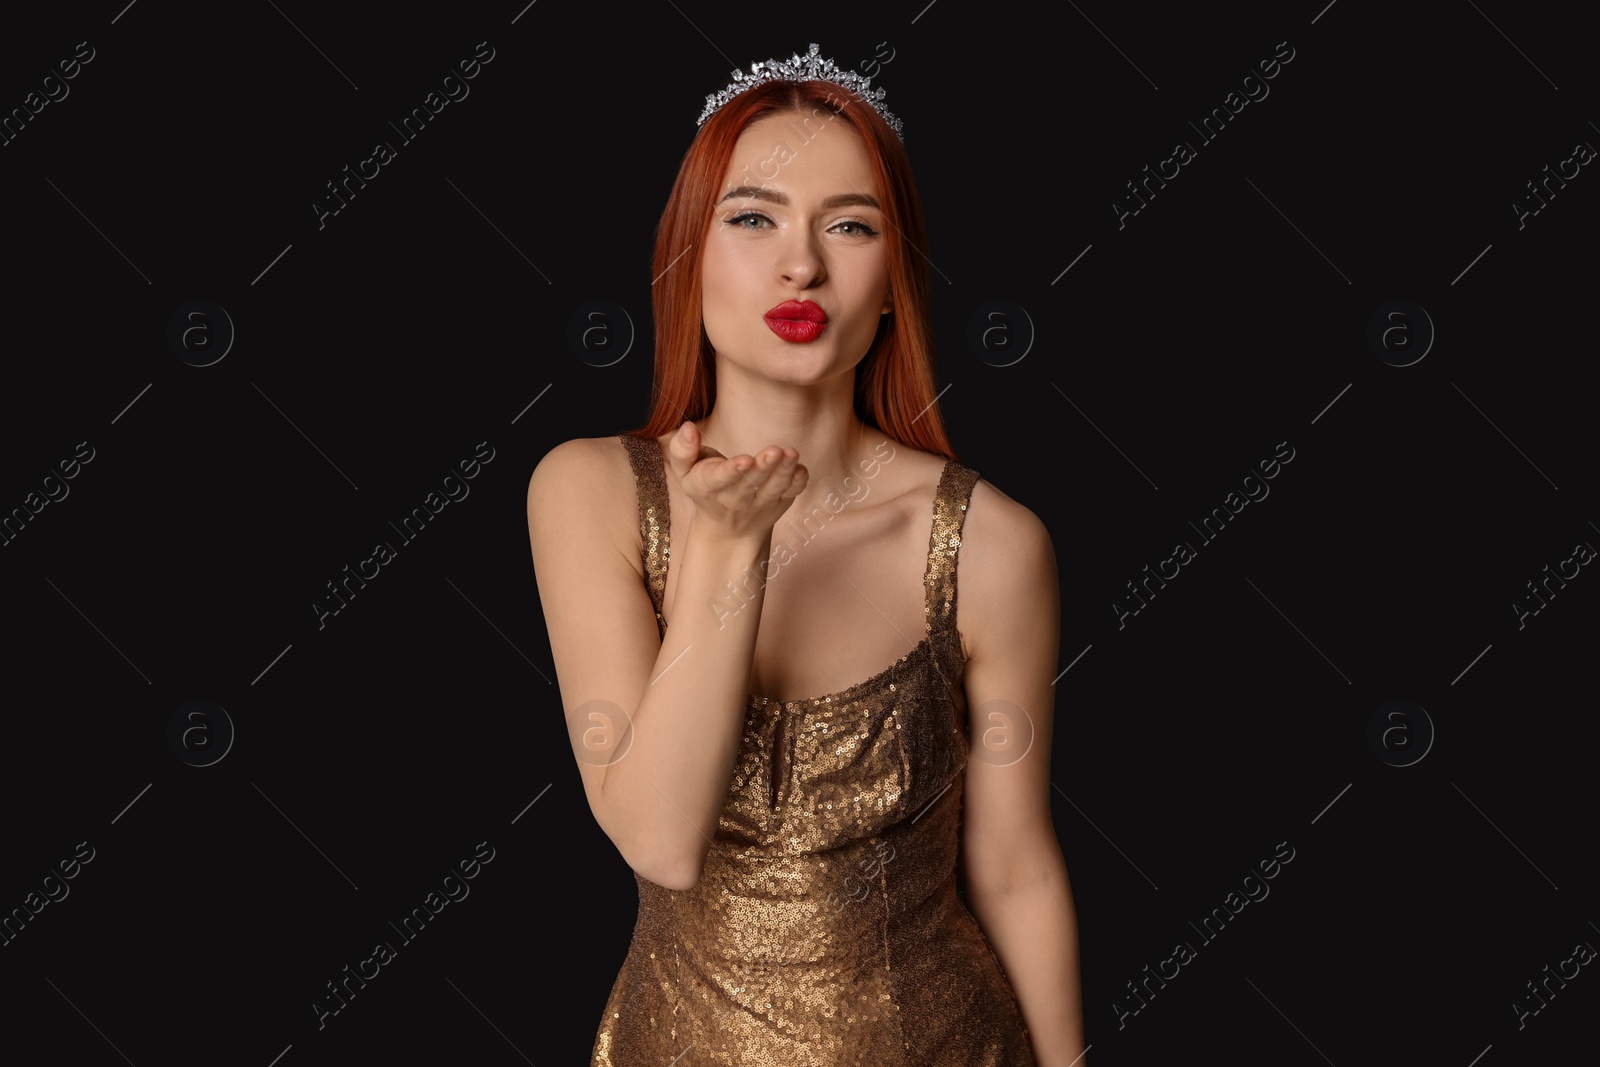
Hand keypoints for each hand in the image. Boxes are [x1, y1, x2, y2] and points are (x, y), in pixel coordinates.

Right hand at [666, 421, 806, 540]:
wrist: (727, 528)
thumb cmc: (704, 487)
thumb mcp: (685, 471)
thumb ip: (682, 450)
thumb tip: (688, 427)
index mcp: (708, 488)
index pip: (719, 480)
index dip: (731, 471)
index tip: (744, 460)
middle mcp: (735, 499)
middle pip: (750, 483)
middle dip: (763, 467)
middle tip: (774, 451)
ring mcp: (760, 503)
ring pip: (773, 488)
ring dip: (783, 472)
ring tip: (791, 454)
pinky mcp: (779, 502)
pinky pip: (791, 493)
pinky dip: (797, 483)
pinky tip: (801, 469)